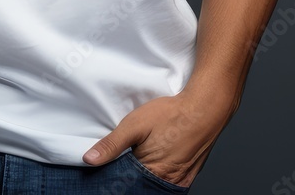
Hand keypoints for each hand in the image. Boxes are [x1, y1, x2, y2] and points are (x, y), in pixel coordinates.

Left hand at [82, 88, 235, 188]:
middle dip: (130, 179)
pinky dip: (158, 177)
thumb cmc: (171, 114)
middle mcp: (167, 182)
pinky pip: (169, 184)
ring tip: (139, 159)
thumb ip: (112, 144)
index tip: (108, 171)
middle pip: (140, 187)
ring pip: (154, 186)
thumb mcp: (135, 124)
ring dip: (144, 178)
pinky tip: (153, 164)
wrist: (205, 108)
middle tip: (126, 161)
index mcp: (151, 173)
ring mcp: (180, 181)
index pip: (125, 185)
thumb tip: (89, 159)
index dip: (115, 177)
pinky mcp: (188, 176)